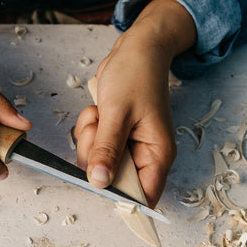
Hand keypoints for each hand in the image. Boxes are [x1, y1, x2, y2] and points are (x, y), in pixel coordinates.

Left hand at [75, 0, 195, 206]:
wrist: (136, 49)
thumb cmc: (136, 75)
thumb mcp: (117, 113)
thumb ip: (107, 150)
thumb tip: (100, 183)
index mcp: (157, 154)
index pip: (143, 196)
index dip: (120, 198)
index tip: (99, 182)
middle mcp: (144, 155)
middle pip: (113, 181)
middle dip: (97, 157)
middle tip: (100, 128)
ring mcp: (128, 146)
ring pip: (97, 164)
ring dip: (90, 140)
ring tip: (100, 115)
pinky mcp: (114, 136)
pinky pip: (92, 147)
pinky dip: (89, 130)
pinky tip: (98, 111)